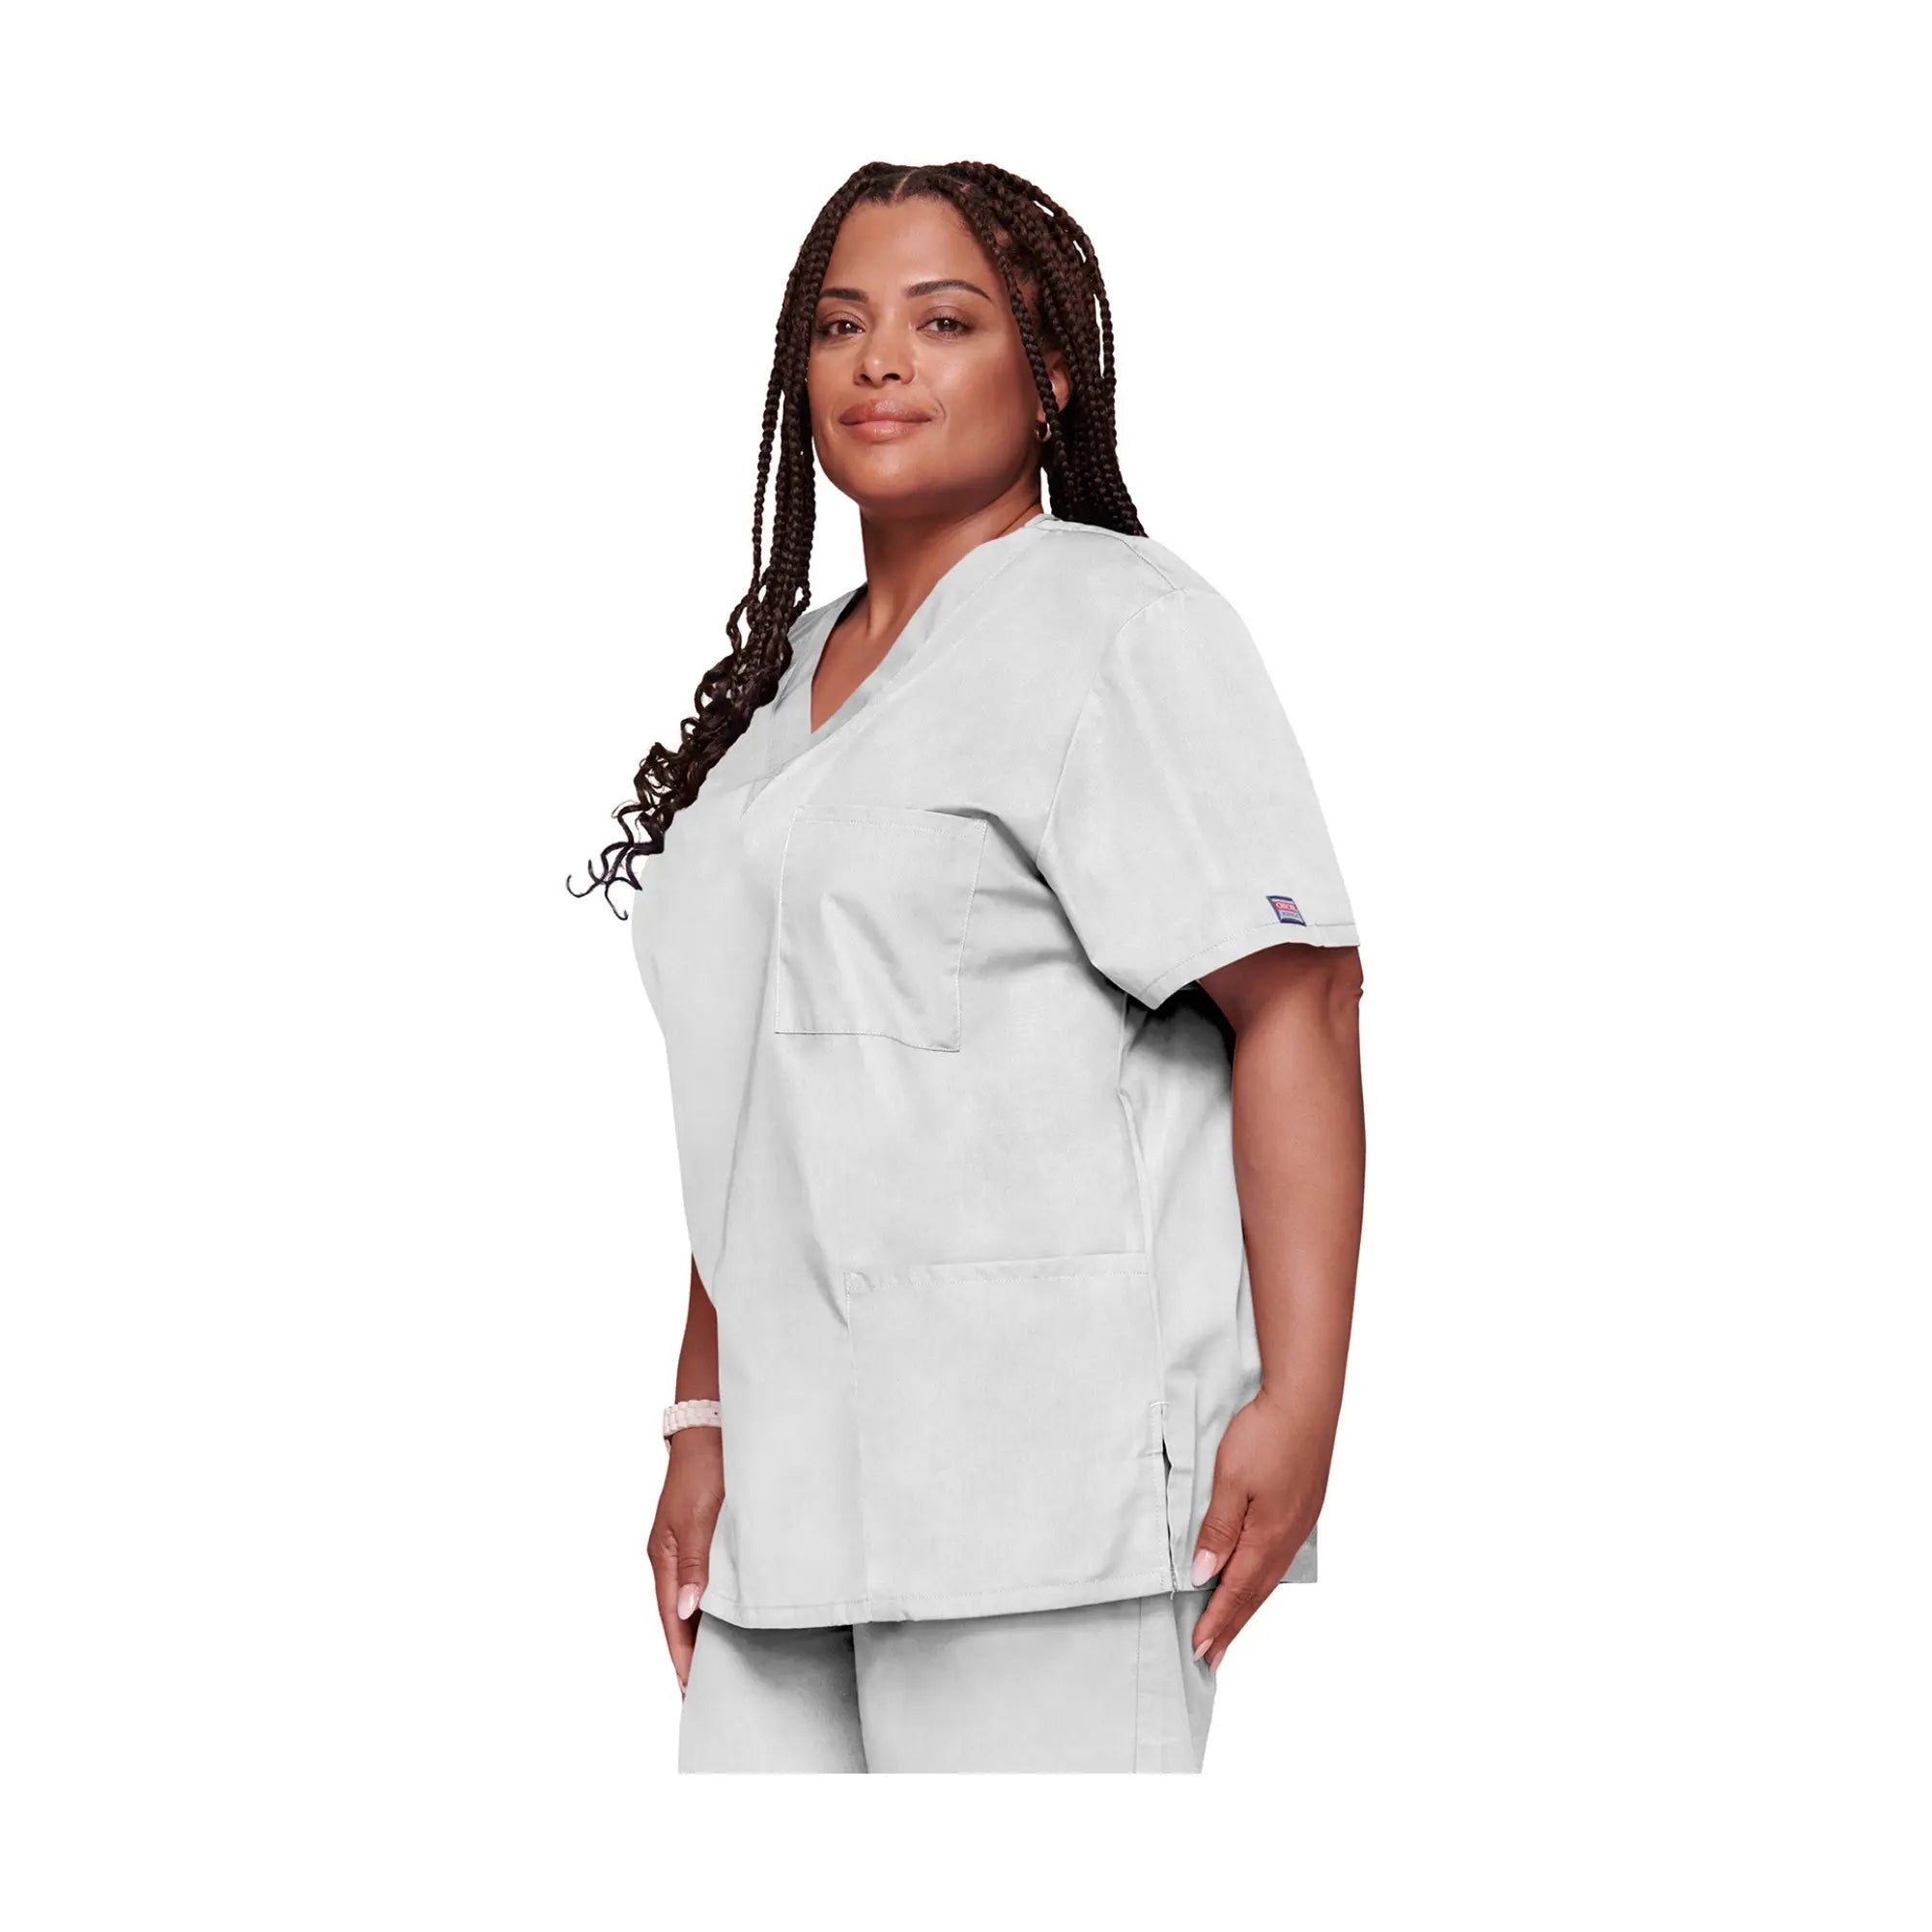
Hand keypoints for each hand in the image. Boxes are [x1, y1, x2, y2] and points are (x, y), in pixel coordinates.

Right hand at [649, 1428, 723, 1696]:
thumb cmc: (706, 1470)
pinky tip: (733, 1619)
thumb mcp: (699, 1518)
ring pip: (694, 1603)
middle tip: (712, 1690)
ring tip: (724, 1666)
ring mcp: (687, 1550)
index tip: (693, 1691)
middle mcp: (673, 1560)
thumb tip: (687, 1611)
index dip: (683, 1657)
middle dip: (693, 1654)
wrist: (714, 1429)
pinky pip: (707, 1584)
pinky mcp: (705, 1540)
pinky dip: (716, 1607)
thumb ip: (695, 1565)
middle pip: (680, 1619)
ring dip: (706, 1632)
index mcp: (665, 1559)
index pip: (672, 1622)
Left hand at [1186, 1387, 1334, 1670]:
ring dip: (1247, 1607)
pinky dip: (1262, 1580)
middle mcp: (1287, 1538)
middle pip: (1255, 1594)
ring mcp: (1299, 1525)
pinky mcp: (1303, 1509)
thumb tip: (1203, 1575)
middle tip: (1212, 1657)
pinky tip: (1256, 1581)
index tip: (1199, 1649)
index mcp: (1267, 1536)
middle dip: (1231, 1626)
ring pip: (1269, 1578)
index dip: (1217, 1622)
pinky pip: (1279, 1559)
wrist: (1306, 1400)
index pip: (1236, 1592)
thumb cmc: (1265, 1434)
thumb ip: (1217, 1530)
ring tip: (1230, 1629)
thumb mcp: (1230, 1480)